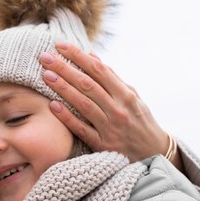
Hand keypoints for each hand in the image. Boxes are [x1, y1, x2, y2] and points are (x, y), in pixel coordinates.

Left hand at [39, 42, 180, 168]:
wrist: (154, 154)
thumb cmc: (140, 121)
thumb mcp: (132, 97)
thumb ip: (112, 78)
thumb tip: (92, 56)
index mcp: (126, 94)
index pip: (99, 69)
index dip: (78, 56)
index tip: (60, 45)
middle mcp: (118, 109)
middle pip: (87, 85)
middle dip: (65, 69)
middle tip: (45, 57)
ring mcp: (110, 128)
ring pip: (83, 104)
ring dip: (63, 89)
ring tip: (46, 76)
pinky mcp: (103, 146)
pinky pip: (82, 130)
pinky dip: (68, 117)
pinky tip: (53, 105)